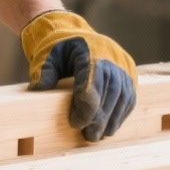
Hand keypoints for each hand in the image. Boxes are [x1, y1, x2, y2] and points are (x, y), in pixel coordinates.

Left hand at [21, 10, 137, 140]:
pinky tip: (109, 126)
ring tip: (98, 135)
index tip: (76, 123)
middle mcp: (112, 57)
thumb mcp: (47, 56)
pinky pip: (130, 97)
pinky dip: (120, 114)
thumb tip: (38, 90)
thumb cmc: (58, 47)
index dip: (86, 105)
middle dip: (100, 117)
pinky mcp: (131, 74)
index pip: (92, 81)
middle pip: (110, 92)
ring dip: (112, 119)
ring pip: (123, 97)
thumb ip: (44, 72)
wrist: (75, 34)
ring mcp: (124, 65)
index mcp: (90, 50)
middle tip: (89, 136)